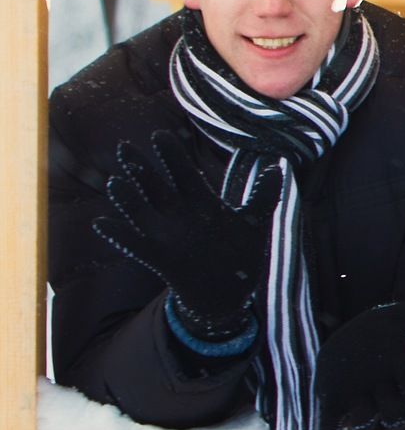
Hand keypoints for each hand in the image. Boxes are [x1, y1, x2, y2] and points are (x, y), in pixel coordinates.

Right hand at [94, 130, 276, 342]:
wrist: (228, 294)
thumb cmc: (238, 253)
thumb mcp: (253, 222)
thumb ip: (263, 195)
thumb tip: (278, 168)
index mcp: (201, 203)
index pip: (184, 174)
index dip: (172, 156)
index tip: (160, 135)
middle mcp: (180, 216)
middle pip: (157, 187)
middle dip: (141, 169)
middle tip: (125, 148)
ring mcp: (167, 236)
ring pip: (142, 212)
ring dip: (127, 199)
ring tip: (115, 183)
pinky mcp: (159, 259)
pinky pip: (134, 245)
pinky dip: (118, 236)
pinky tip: (102, 224)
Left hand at [316, 293, 404, 429]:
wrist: (353, 348)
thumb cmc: (383, 333)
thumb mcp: (400, 317)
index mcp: (403, 374)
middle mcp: (385, 392)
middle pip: (396, 413)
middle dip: (393, 408)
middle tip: (384, 391)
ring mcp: (359, 400)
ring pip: (364, 418)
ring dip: (362, 415)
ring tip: (357, 403)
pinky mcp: (333, 404)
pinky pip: (330, 424)